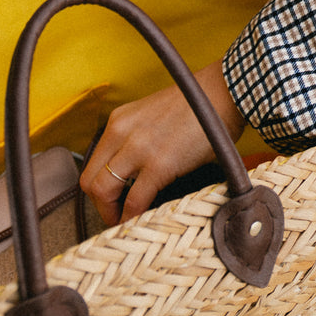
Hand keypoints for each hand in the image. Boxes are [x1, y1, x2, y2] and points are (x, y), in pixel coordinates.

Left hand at [80, 60, 247, 225]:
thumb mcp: (153, 116)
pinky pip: (134, 200)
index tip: (110, 201)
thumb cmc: (198, 105)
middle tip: (114, 216)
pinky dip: (132, 217)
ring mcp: (139, 148)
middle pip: (90, 180)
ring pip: (102, 191)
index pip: (92, 163)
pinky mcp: (159, 164)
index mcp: (120, 121)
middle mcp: (121, 132)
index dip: (98, 189)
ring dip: (111, 213)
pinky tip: (141, 221)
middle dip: (100, 204)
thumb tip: (138, 171)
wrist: (225, 93)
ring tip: (124, 222)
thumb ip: (138, 139)